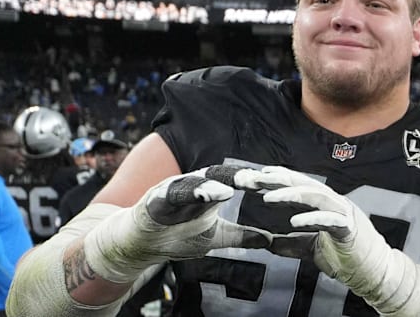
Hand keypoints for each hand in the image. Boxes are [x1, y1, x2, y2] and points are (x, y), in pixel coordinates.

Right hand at [83, 166, 272, 282]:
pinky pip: (174, 193)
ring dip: (216, 183)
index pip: (239, 182)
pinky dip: (190, 192)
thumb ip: (241, 236)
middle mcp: (196, 184)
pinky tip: (206, 195)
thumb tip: (270, 239)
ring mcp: (176, 189)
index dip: (260, 183)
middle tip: (265, 180)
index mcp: (212, 191)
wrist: (137, 244)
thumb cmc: (176, 235)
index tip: (283, 186)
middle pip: (223, 176)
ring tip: (233, 188)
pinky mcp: (157, 199)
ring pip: (199, 181)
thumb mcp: (215, 238)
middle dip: (244, 177)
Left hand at [252, 166, 419, 315]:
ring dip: (290, 194)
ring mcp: (343, 213)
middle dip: (277, 180)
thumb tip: (267, 242)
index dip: (277, 179)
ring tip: (268, 197)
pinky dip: (311, 219)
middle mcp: (333, 202)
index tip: (255, 175)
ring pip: (315, 195)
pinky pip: (329, 219)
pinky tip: (294, 221)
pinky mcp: (349, 228)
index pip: (297, 185)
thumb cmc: (345, 257)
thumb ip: (290, 243)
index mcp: (324, 204)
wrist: (372, 273)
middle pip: (303, 184)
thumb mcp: (308, 248)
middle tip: (253, 178)